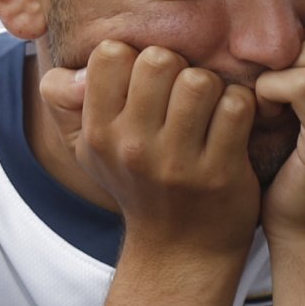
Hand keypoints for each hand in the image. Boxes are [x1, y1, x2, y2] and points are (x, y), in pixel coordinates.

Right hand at [42, 41, 259, 261]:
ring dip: (212, 87)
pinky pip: (235, 106)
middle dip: (178, 67)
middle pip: (159, 60)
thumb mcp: (89, 147)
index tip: (147, 85)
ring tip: (208, 108)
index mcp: (98, 133)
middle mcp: (132, 147)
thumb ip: (64, 99)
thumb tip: (75, 71)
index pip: (111, 54)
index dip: (135, 58)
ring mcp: (176, 162)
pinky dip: (240, 108)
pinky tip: (231, 125)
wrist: (180, 251)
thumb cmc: (137, 184)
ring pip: (199, 80)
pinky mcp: (219, 172)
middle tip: (183, 94)